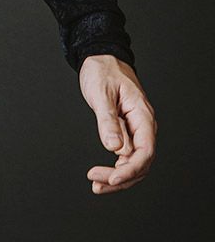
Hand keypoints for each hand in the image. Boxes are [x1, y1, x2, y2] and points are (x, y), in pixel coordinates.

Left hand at [79, 54, 156, 193]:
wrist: (99, 57)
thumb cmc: (102, 70)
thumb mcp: (102, 93)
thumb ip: (108, 120)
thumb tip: (114, 147)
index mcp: (142, 114)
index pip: (145, 150)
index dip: (131, 169)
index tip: (112, 178)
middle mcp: (142, 125)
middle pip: (140, 162)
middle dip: (121, 177)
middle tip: (97, 183)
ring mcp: (135, 129)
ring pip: (132, 162)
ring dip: (117, 176)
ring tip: (96, 184)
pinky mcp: (125, 130)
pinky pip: (125, 155)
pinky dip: (114, 167)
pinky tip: (102, 174)